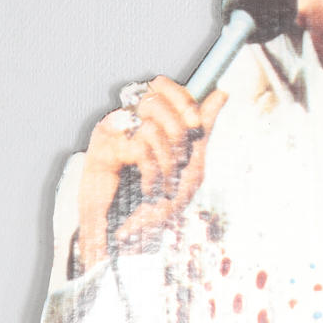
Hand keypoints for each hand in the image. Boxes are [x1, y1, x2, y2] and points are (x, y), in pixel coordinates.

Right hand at [75, 76, 226, 271]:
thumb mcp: (191, 166)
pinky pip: (140, 145)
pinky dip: (152, 169)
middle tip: (182, 158)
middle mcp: (130, 121)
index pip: (163, 86)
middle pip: (156, 96)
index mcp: (151, 121)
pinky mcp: (101, 147)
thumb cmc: (160, 202)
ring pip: (150, 122)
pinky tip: (149, 186)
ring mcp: (114, 132)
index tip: (196, 124)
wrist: (129, 236)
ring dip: (167, 158)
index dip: (183, 99)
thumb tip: (221, 91)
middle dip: (178, 128)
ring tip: (165, 182)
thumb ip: (204, 128)